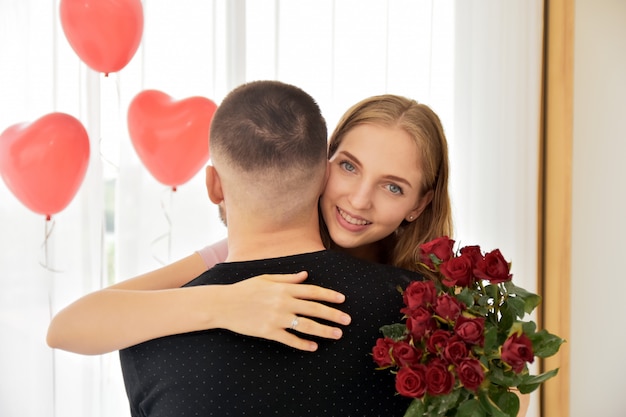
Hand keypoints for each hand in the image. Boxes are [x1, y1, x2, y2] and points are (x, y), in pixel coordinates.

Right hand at [213, 271, 350, 350]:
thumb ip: (288, 278)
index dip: (329, 295)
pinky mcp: (268, 331)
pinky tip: (313, 347)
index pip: (313, 291)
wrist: (223, 304)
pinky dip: (303, 344)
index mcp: (284, 288)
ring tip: (337, 335)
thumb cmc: (244, 289)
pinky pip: (290, 339)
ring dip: (324, 331)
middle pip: (314, 309)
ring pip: (306, 325)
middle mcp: (283, 302)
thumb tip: (306, 275)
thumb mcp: (267, 278)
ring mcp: (276, 318)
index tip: (342, 300)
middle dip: (333, 315)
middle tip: (347, 320)